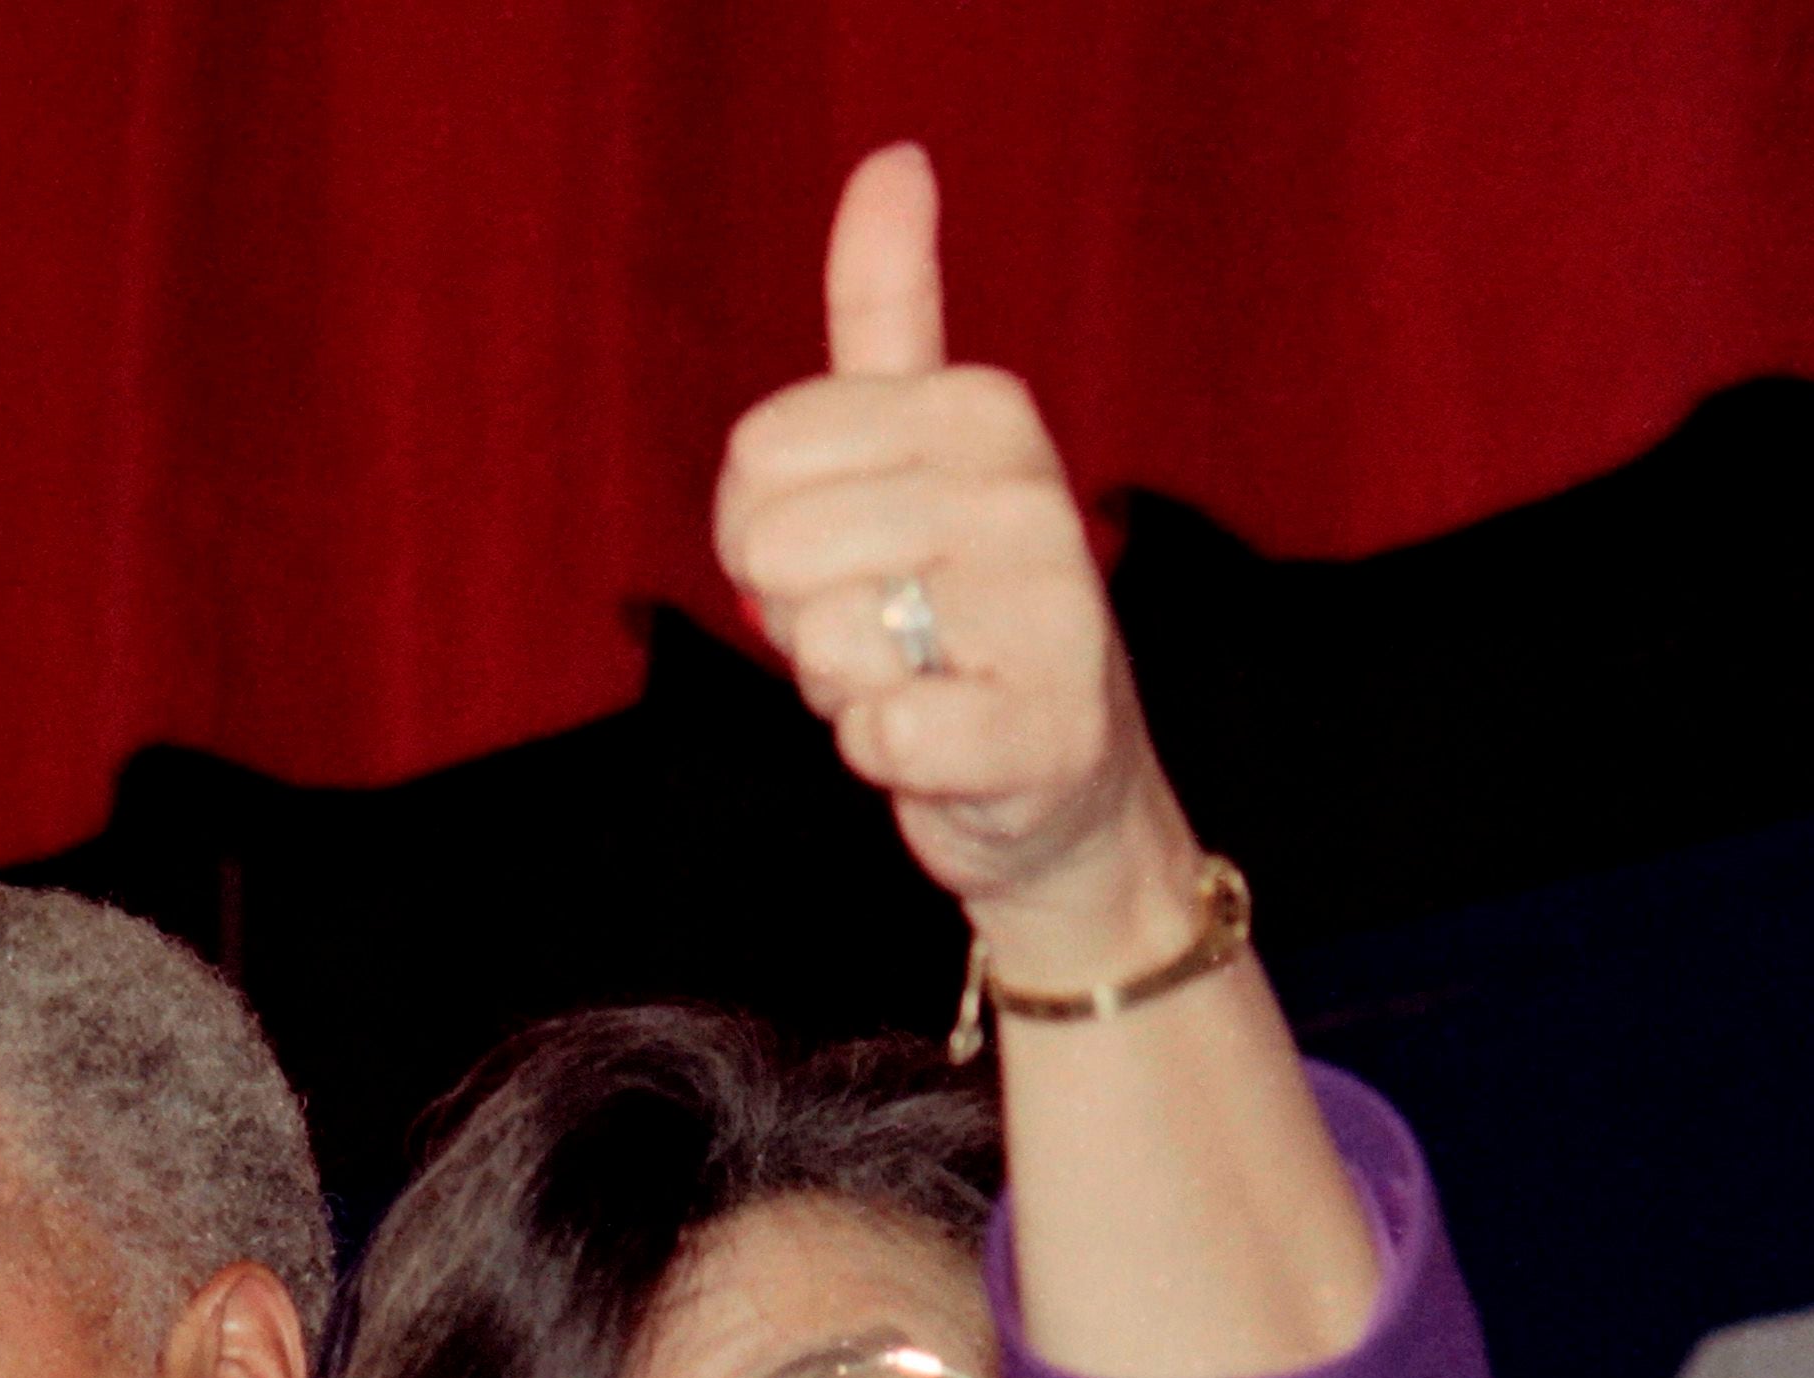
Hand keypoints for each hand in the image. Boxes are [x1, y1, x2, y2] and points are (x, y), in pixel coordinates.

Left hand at [710, 144, 1193, 948]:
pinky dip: (883, 757)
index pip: (755, 457)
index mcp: (983, 410)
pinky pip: (881, 737)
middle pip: (775, 548)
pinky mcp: (1045, 733)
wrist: (1058, 782)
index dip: (757, 532)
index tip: (839, 555)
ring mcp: (1052, 616)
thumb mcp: (916, 447)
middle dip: (798, 615)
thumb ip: (891, 309)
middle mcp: (1029, 494)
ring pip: (824, 641)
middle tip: (879, 634)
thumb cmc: (952, 612)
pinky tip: (942, 744)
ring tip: (916, 683)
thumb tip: (894, 160)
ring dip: (843, 687)